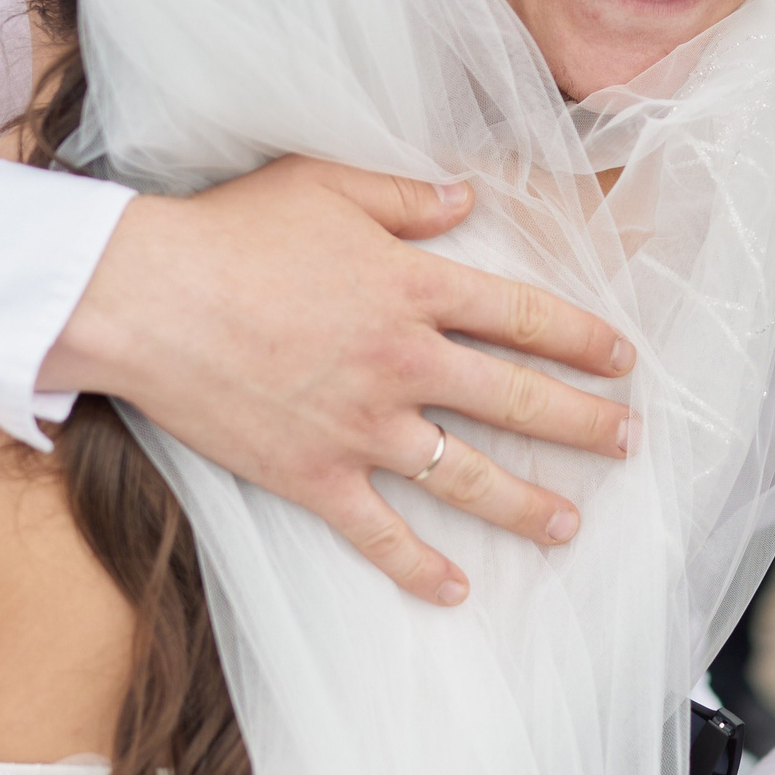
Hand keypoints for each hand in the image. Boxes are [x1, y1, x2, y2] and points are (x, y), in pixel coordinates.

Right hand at [40, 155, 636, 605]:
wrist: (146, 297)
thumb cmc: (230, 231)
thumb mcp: (325, 184)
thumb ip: (405, 193)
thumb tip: (467, 197)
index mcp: (415, 287)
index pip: (524, 316)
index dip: (583, 338)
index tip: (623, 359)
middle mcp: (405, 362)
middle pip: (517, 399)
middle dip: (584, 425)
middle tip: (628, 443)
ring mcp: (363, 426)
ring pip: (468, 477)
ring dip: (527, 504)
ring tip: (570, 524)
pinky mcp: (315, 474)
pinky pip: (380, 533)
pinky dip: (419, 566)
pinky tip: (456, 589)